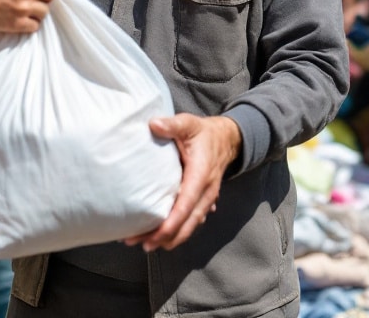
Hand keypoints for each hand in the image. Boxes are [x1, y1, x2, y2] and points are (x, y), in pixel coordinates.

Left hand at [124, 114, 239, 251]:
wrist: (226, 139)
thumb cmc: (203, 133)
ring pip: (190, 226)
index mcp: (201, 175)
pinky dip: (177, 231)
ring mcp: (206, 199)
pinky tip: (160, 237)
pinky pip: (191, 221)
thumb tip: (153, 125)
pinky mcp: (202, 202)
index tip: (156, 234)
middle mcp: (206, 192)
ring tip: (146, 245)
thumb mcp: (189, 124)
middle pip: (188, 222)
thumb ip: (172, 125)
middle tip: (142, 245)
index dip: (172, 222)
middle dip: (166, 237)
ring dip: (170, 238)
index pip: (187, 204)